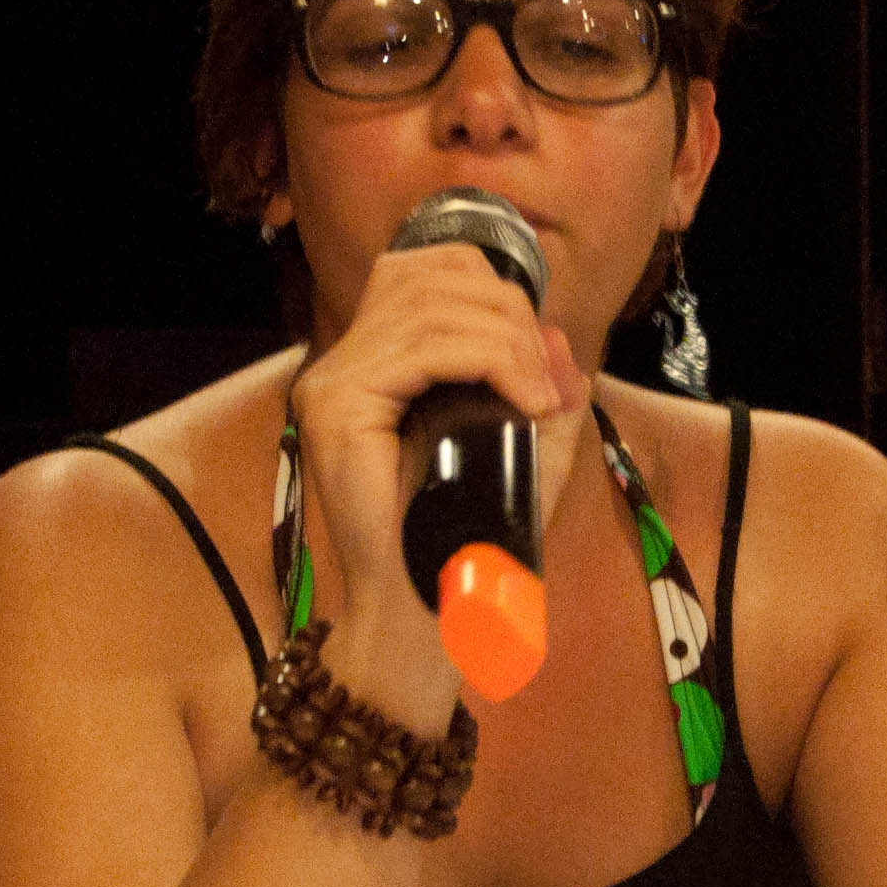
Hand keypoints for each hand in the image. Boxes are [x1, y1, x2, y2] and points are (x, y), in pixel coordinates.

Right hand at [290, 241, 582, 729]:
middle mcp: (341, 364)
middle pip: (431, 277)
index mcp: (372, 364)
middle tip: (543, 382)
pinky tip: (521, 401)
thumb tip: (554, 334)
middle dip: (508, 313)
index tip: (537, 353)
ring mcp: (332, 383)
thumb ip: (538, 388)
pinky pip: (424, 348)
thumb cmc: (470, 543)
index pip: (422, 270)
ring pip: (433, 307)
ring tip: (537, 397)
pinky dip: (489, 361)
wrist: (429, 615)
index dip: (492, 288)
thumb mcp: (524, 451)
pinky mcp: (338, 407)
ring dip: (507, 341)